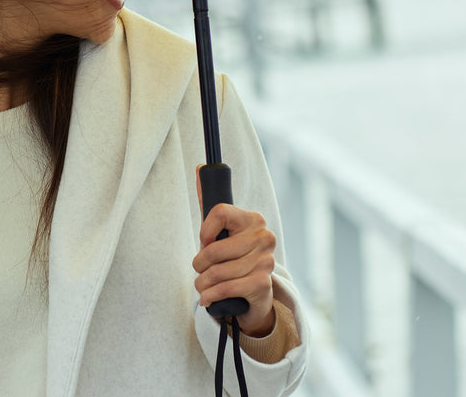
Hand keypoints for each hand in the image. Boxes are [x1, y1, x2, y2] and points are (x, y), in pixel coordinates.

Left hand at [192, 167, 276, 335]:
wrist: (254, 295)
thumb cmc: (232, 259)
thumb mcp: (221, 232)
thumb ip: (209, 203)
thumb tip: (199, 168)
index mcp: (253, 219)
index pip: (219, 212)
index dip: (205, 232)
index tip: (205, 242)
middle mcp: (264, 237)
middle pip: (214, 249)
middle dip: (199, 265)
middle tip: (200, 271)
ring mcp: (266, 261)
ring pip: (217, 272)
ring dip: (203, 284)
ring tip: (203, 286)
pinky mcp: (263, 284)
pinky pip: (226, 288)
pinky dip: (211, 296)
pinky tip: (208, 298)